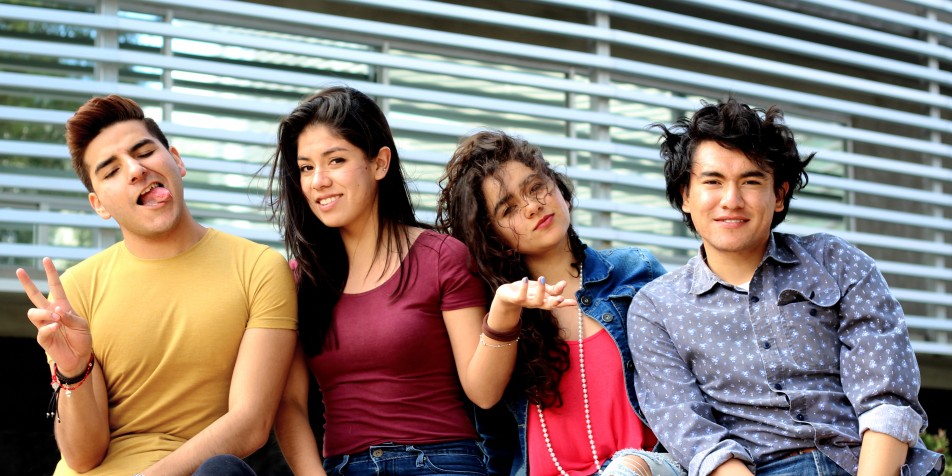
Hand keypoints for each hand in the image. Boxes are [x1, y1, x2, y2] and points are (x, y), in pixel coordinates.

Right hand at [17, 257, 91, 374]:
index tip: (46, 259)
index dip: (51, 273)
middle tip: (20, 270)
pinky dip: (48, 327)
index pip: (55, 286)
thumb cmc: (82, 339)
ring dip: (45, 314)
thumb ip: (70, 317)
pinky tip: (56, 327)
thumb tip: (56, 310)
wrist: (79, 357)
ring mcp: (45, 325)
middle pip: (35, 296)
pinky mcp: (43, 338)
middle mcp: (51, 314)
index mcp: (62, 307)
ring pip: (33, 313)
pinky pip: (40, 330)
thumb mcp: (82, 325)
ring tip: (57, 319)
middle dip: (27, 283)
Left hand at [494, 276, 577, 310]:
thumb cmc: (526, 291)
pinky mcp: (516, 299)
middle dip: (554, 302)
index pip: (556, 303)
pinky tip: (525, 279)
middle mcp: (536, 303)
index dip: (565, 304)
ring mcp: (526, 302)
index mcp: (543, 301)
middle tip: (561, 297)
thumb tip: (565, 284)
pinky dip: (523, 288)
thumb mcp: (540, 288)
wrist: (506, 295)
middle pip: (547, 306)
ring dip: (540, 291)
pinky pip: (520, 295)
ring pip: (535, 301)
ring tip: (542, 278)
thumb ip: (552, 288)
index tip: (574, 302)